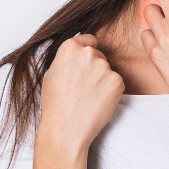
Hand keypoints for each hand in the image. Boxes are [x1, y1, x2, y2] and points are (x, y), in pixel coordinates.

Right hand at [38, 33, 125, 154]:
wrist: (65, 129)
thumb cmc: (55, 105)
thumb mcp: (51, 74)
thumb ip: (67, 59)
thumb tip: (77, 51)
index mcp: (69, 48)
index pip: (89, 39)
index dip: (88, 51)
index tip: (86, 63)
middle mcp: (88, 53)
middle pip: (99, 55)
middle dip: (95, 68)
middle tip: (83, 88)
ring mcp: (104, 67)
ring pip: (108, 70)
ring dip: (103, 80)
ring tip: (88, 98)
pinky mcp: (117, 81)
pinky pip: (116, 82)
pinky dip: (111, 92)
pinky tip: (98, 102)